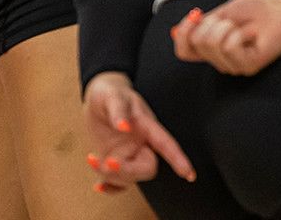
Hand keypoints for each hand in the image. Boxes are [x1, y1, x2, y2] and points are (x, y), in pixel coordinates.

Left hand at [83, 71, 195, 193]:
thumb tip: (124, 126)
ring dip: (111, 175)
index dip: (178, 158)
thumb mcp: (113, 96)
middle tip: (108, 162)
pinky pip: (119, 181)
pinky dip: (111, 187)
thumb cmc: (110, 93)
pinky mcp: (116, 160)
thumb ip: (118, 109)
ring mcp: (129, 154)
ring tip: (91, 158)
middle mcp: (142, 143)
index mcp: (148, 126)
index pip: (166, 144)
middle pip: (147, 167)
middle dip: (129, 171)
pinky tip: (99, 186)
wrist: (98, 97)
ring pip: (130, 177)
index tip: (188, 174)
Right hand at [170, 0, 280, 75]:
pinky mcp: (249, 66)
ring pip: (213, 43)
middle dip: (212, 23)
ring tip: (243, 27)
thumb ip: (201, 24)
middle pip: (198, 43)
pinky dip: (239, 33)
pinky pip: (230, 47)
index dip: (184, 33)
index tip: (195, 15)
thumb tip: (177, 30)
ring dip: (227, 26)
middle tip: (231, 21)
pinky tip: (251, 34)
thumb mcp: (222, 13)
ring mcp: (234, 66)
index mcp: (212, 50)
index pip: (183, 51)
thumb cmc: (255, 12)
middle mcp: (220, 62)